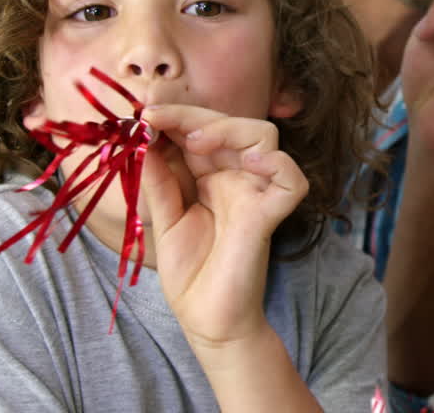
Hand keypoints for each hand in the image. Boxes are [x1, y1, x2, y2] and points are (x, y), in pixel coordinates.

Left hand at [140, 104, 308, 347]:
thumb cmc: (189, 273)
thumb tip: (141, 139)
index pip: (202, 130)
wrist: (206, 321)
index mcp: (210, 176)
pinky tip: (250, 162)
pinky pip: (292, 181)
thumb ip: (156, 182)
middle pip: (234, 124)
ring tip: (198, 142)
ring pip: (265, 138)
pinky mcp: (270, 216)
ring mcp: (256, 194)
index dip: (176, 116)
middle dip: (195, 115)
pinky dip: (278, 164)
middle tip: (159, 120)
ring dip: (231, 129)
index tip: (142, 114)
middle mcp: (237, 178)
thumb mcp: (162, 220)